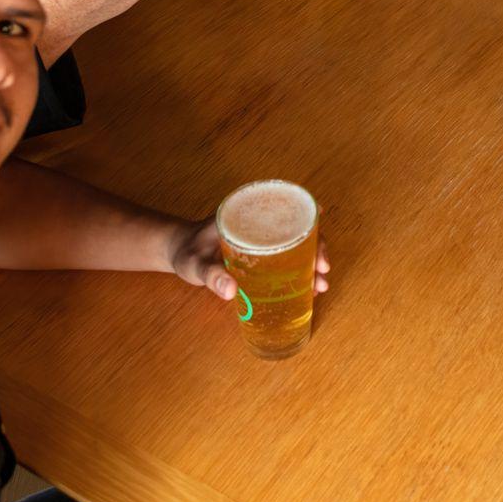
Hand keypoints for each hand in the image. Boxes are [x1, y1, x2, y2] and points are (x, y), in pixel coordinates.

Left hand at [168, 218, 332, 303]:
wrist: (178, 252)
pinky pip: (287, 260)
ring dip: (312, 263)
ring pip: (296, 246)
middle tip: (323, 273)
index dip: (307, 219)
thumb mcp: (196, 263)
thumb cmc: (187, 251)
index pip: (284, 210)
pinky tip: (309, 288)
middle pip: (297, 230)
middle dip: (317, 249)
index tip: (320, 231)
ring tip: (320, 285)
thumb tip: (232, 291)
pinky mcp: (261, 256)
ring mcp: (262, 240)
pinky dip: (301, 272)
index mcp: (247, 214)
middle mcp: (260, 224)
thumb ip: (211, 275)